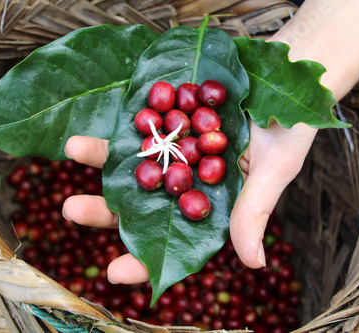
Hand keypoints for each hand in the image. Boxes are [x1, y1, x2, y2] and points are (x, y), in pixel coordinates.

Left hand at [62, 120, 316, 283]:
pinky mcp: (170, 118)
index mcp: (211, 204)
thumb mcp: (275, 170)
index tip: (114, 273)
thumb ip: (255, 211)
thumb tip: (253, 263)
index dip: (146, 258)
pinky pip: (140, 125)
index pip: (175, 240)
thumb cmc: (288, 130)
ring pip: (134, 163)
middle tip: (70, 208)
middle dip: (107, 208)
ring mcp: (176, 150)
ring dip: (102, 160)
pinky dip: (119, 125)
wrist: (284, 81)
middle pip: (142, 203)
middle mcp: (187, 181)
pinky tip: (95, 119)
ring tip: (72, 148)